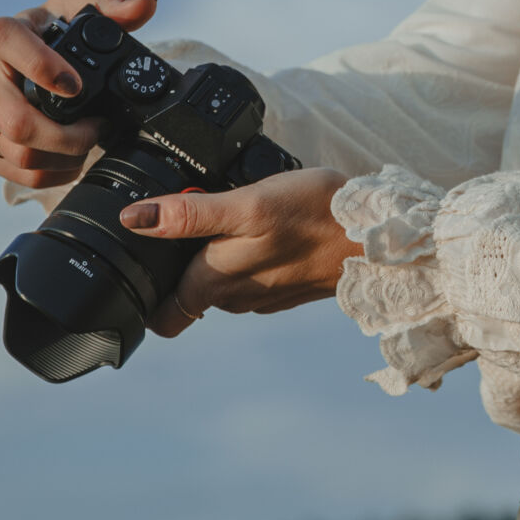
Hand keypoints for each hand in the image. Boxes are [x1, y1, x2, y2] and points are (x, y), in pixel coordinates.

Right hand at [0, 0, 157, 190]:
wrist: (19, 64)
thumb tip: (145, 4)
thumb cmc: (49, 35)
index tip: (77, 86)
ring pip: (19, 152)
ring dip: (65, 156)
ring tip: (87, 143)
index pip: (5, 41)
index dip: (41, 66)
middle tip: (97, 129)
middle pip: (17, 121)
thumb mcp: (76, 12)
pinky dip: (52, 172)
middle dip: (69, 135)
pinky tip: (68, 159)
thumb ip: (112, 6)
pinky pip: (15, 171)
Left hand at [118, 169, 359, 337]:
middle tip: (186, 221)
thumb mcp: (248, 204)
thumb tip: (135, 219)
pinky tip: (260, 230)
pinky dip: (247, 258)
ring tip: (224, 219)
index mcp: (217, 283)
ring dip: (215, 260)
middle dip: (180, 266)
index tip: (143, 265)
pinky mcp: (287, 288)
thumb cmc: (316, 213)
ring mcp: (264, 297)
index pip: (165, 315)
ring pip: (221, 287)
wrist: (383, 235)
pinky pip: (252, 279)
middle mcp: (237, 299)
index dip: (146, 297)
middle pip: (188, 296)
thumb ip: (190, 216)